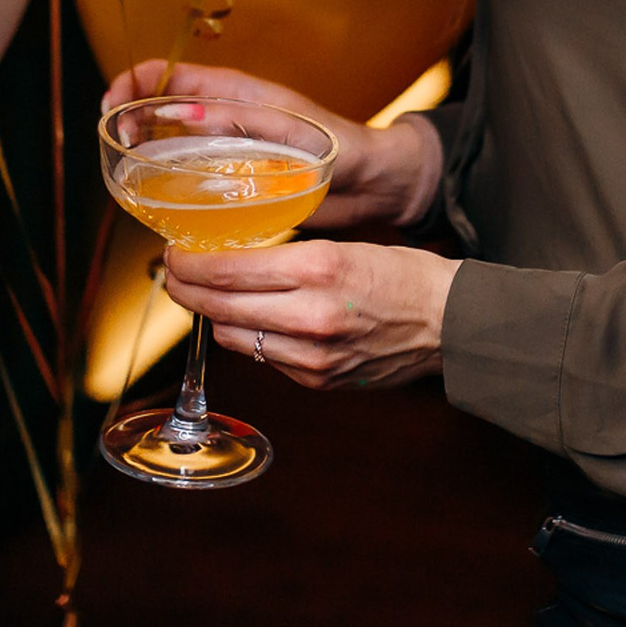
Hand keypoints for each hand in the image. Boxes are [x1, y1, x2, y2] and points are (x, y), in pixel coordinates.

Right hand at [100, 59, 441, 229]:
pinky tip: (162, 209)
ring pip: (168, 146)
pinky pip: (190, 179)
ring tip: (132, 181)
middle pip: (157, 108)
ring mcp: (226, 149)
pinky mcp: (233, 181)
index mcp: (232, 91)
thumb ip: (238, 117)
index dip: (130, 84)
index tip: (110, 110)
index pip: (165, 73)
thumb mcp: (287, 127)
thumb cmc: (339, 146)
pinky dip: (169, 187)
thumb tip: (181, 111)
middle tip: (119, 152)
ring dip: (144, 158)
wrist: (371, 183)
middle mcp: (223, 117)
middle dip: (127, 122)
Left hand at [163, 239, 460, 390]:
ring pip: (233, 335)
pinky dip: (250, 336)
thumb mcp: (346, 247)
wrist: (451, 325)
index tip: (176, 251)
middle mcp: (311, 315)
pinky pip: (263, 357)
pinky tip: (253, 318)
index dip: (189, 262)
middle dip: (186, 288)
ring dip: (214, 314)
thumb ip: (291, 257)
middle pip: (219, 306)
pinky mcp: (317, 380)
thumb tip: (235, 257)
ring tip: (207, 294)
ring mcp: (312, 355)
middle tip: (174, 272)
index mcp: (320, 268)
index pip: (228, 269)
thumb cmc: (404, 275)